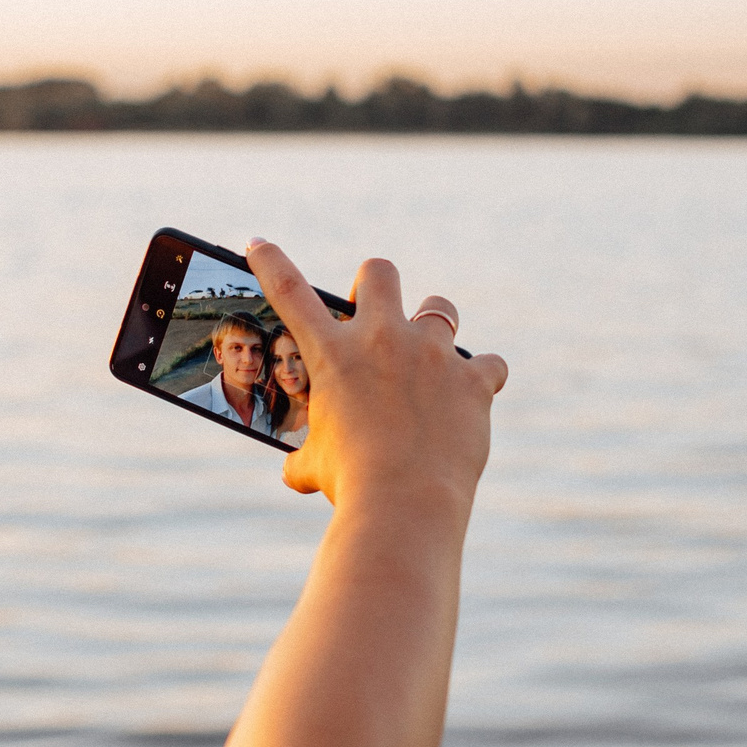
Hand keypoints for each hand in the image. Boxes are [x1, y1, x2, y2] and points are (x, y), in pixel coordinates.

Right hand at [245, 239, 506, 512]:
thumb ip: (306, 457)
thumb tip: (294, 472)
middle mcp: (382, 340)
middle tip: (377, 313)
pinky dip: (482, 377)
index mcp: (332, 354)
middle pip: (380, 272)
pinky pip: (489, 364)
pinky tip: (474, 396)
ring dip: (434, 326)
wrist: (405, 502)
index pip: (290, 291)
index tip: (257, 243)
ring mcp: (431, 355)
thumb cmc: (350, 485)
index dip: (270, 261)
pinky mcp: (472, 380)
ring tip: (431, 360)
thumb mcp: (315, 467)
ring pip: (440, 307)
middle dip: (377, 284)